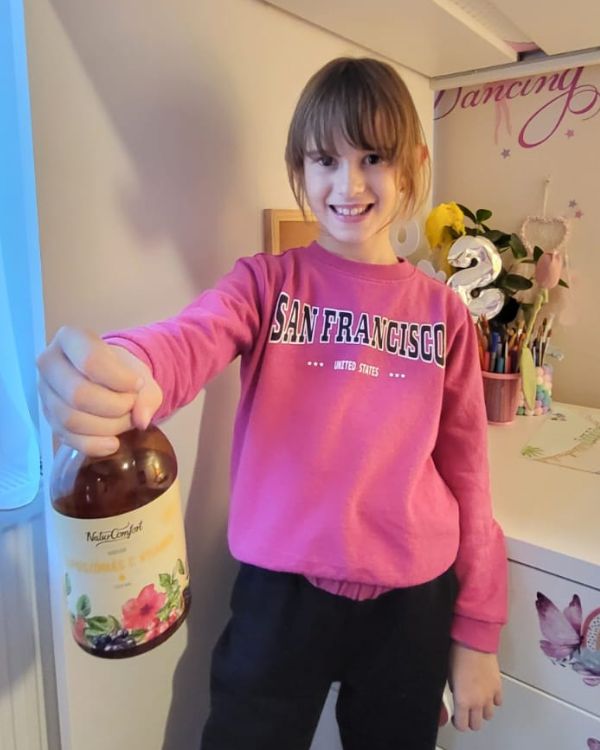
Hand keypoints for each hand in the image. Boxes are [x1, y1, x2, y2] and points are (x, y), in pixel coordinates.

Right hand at [37, 326, 162, 455]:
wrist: (109, 378)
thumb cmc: (123, 370)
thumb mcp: (142, 374)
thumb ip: (147, 394)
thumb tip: (141, 419)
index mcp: (69, 339)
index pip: (90, 360)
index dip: (120, 379)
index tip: (137, 384)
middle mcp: (49, 363)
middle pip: (78, 394)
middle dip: (114, 406)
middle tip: (131, 404)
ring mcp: (45, 393)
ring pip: (71, 419)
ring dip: (108, 426)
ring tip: (126, 420)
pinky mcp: (49, 419)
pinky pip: (69, 439)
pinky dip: (94, 445)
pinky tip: (113, 444)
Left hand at [448, 642, 502, 731]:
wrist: (474, 642)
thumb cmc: (458, 654)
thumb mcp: (449, 676)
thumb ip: (454, 691)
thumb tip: (456, 696)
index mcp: (463, 700)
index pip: (462, 725)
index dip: (458, 723)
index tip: (456, 717)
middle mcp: (478, 702)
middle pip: (476, 725)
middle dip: (470, 720)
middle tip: (466, 712)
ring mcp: (490, 695)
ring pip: (488, 715)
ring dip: (482, 711)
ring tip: (477, 702)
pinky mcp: (498, 687)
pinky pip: (498, 702)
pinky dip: (493, 700)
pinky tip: (486, 692)